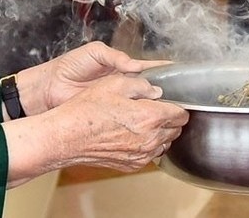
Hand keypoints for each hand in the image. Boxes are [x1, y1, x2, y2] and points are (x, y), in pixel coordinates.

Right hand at [3, 73, 187, 184]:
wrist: (67, 137)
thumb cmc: (86, 110)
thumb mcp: (113, 84)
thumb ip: (140, 85)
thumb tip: (155, 91)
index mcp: (150, 117)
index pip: (181, 114)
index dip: (177, 104)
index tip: (170, 101)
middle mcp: (150, 140)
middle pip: (176, 130)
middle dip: (169, 118)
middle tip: (154, 108)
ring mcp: (141, 155)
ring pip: (164, 144)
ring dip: (159, 133)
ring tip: (141, 121)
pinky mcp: (131, 165)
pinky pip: (149, 154)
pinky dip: (146, 145)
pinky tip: (130, 134)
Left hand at [13, 41, 170, 116]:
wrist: (49, 88)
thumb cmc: (69, 67)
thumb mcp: (93, 52)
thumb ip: (115, 57)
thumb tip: (136, 66)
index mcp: (121, 67)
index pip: (149, 68)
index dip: (166, 70)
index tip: (185, 72)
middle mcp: (123, 85)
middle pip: (151, 89)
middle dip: (167, 93)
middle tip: (185, 97)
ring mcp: (117, 102)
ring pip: (143, 106)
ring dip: (156, 109)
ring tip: (175, 112)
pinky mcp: (110, 115)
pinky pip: (129, 119)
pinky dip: (140, 122)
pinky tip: (153, 126)